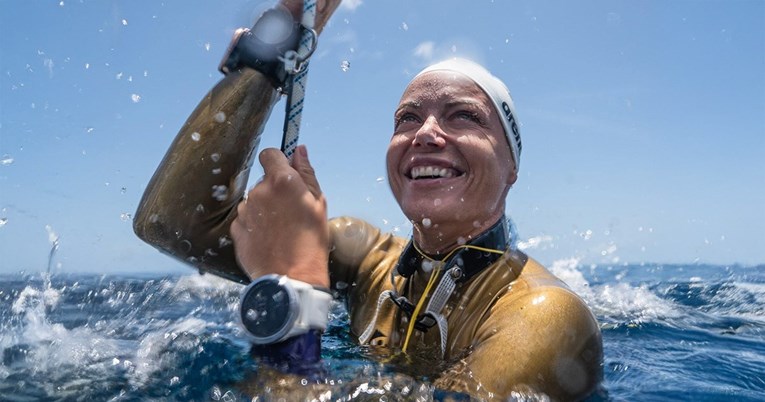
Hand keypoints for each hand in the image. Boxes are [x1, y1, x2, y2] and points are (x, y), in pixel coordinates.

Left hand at [230, 145, 329, 286]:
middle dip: (275, 190)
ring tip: (281, 230)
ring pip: (254, 201)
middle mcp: (259, 192)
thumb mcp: (318, 203)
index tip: (285, 171)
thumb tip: (299, 150)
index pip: (270, 154)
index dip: (278, 161)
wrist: (292, 278)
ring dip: (265, 209)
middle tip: (291, 211)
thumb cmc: (311, 242)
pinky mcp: (236, 229)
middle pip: (264, 181)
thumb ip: (307, 173)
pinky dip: (255, 225)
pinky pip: (246, 219)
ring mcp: (245, 211)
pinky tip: (269, 239)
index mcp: (282, 181)